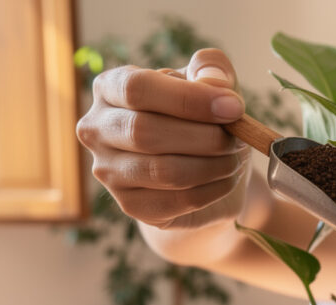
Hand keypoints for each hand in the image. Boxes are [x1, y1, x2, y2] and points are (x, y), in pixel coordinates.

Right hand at [76, 49, 251, 228]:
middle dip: (205, 136)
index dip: (189, 98)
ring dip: (213, 165)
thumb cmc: (201, 119)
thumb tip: (215, 82)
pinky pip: (178, 200)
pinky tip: (226, 179)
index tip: (234, 107)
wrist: (202, 172)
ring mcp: (108, 171)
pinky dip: (213, 189)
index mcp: (110, 87)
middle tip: (238, 138)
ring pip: (164, 171)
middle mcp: (97, 129)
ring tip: (234, 158)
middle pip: (145, 132)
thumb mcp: (210, 84)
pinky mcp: (132, 205)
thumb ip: (213, 68)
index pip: (137, 88)